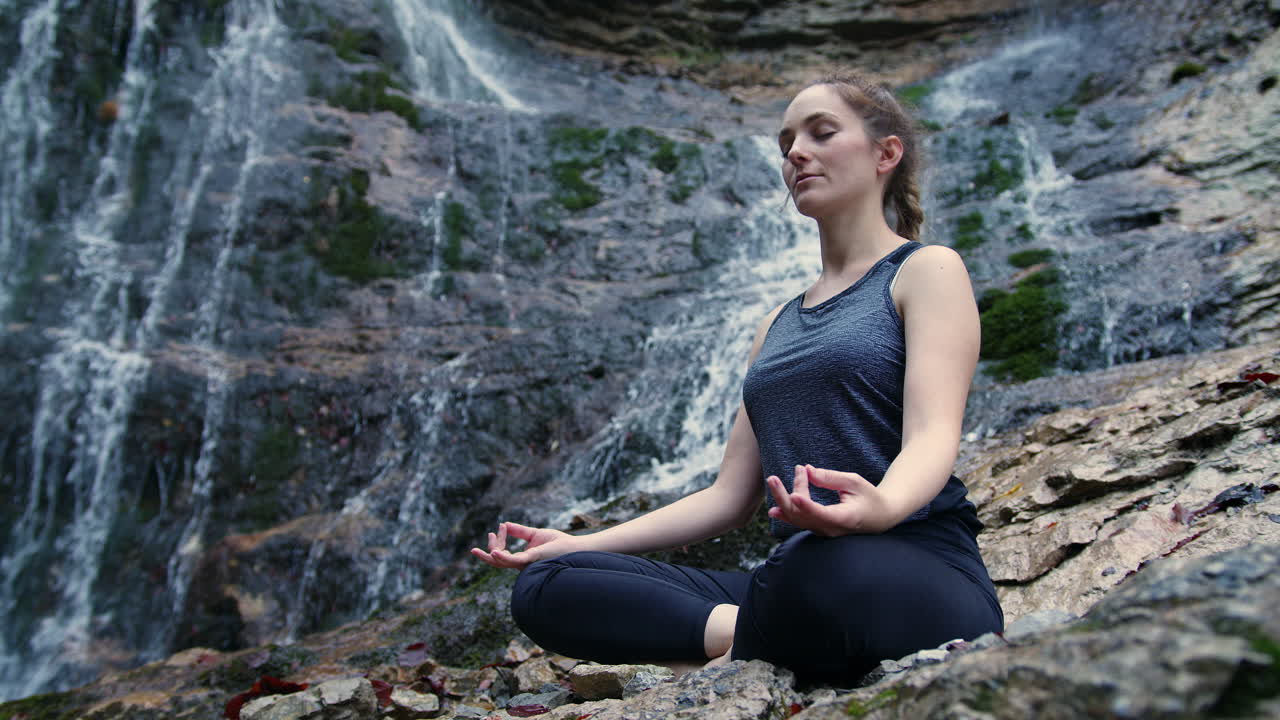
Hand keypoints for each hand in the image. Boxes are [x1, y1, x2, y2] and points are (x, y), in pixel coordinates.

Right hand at [469, 521, 578, 569]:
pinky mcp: (532, 560)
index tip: (501, 525)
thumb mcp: (535, 534)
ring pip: (502, 562)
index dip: (498, 540)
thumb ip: (520, 531)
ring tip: (477, 551)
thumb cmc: (558, 543)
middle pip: (499, 560)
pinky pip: (514, 560)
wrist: (574, 548)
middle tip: (490, 534)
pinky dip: (502, 557)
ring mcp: (526, 564)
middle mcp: (522, 565)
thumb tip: (505, 524)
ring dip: (490, 556)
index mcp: (522, 560)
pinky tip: (493, 552)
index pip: (503, 552)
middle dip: (489, 549)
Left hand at [766, 464, 894, 535]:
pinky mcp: (819, 530)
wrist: (880, 517)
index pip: (822, 514)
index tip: (794, 494)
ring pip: (798, 519)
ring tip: (773, 481)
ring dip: (784, 499)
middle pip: (802, 516)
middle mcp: (831, 529)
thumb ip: (830, 477)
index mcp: (845, 518)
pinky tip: (773, 510)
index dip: (807, 505)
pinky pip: (800, 523)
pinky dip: (787, 513)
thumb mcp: (854, 482)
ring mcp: (824, 532)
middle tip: (773, 477)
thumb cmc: (869, 497)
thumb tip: (807, 470)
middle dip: (785, 495)